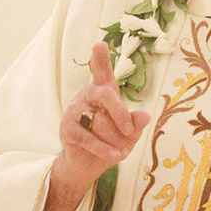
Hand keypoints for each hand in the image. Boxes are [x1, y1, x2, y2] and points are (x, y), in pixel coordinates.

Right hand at [38, 42, 150, 210]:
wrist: (88, 166)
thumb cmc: (111, 142)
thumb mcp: (129, 134)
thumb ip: (136, 124)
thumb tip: (144, 115)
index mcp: (104, 92)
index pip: (102, 73)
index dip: (101, 59)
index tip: (99, 44)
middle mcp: (87, 96)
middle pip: (105, 94)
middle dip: (120, 113)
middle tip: (130, 131)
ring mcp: (74, 111)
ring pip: (98, 119)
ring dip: (113, 138)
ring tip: (120, 150)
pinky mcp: (66, 128)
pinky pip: (87, 137)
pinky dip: (103, 148)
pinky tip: (115, 155)